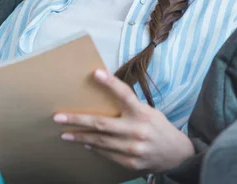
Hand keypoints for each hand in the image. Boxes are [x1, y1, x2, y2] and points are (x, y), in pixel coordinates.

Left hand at [53, 70, 194, 177]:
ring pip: (100, 141)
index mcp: (142, 112)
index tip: (95, 73)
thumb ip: (129, 105)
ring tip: (65, 133)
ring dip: (80, 137)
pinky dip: (94, 148)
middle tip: (58, 117)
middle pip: (102, 124)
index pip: (124, 94)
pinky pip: (107, 154)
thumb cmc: (158, 127)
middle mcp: (137, 130)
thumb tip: (103, 95)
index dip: (110, 83)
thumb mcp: (147, 111)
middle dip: (77, 120)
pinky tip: (84, 143)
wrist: (177, 154)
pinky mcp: (131, 162)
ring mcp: (133, 148)